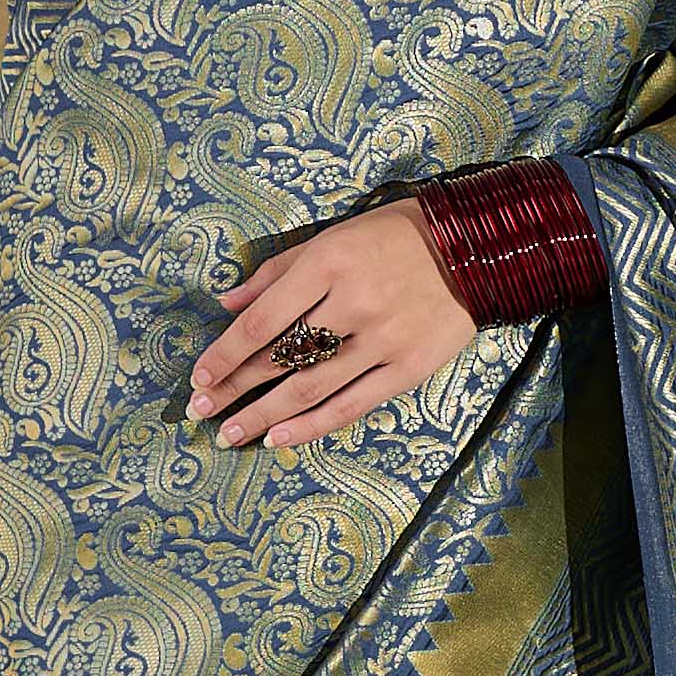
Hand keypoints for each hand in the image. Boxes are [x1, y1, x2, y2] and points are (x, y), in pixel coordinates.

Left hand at [189, 201, 478, 446]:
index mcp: (327, 263)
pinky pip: (352, 404)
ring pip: (309, 388)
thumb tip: (227, 303)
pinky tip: (280, 438)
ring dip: (263, 416)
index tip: (199, 377)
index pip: (261, 321)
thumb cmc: (393, 236)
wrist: (476, 249)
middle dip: (234, 388)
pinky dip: (312, 425)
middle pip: (279, 358)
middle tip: (201, 411)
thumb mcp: (331, 236)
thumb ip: (277, 271)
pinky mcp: (409, 367)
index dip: (225, 354)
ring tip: (231, 434)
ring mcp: (382, 339)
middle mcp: (352, 303)